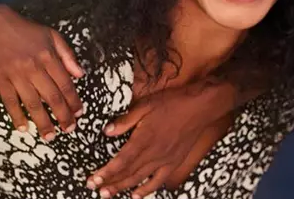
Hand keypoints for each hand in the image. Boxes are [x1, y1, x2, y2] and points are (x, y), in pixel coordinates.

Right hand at [0, 5, 84, 139]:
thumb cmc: (26, 31)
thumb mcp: (52, 36)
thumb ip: (68, 55)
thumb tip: (80, 75)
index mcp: (48, 56)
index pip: (65, 84)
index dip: (73, 101)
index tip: (78, 114)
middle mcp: (34, 67)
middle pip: (51, 97)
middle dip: (62, 116)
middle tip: (69, 130)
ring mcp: (16, 74)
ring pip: (32, 103)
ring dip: (42, 122)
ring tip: (50, 135)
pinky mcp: (0, 79)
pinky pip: (10, 101)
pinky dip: (17, 116)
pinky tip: (24, 127)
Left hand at [87, 80, 236, 197]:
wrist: (200, 107)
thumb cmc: (172, 103)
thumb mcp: (145, 106)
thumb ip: (125, 120)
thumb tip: (107, 131)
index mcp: (143, 139)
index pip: (121, 161)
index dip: (106, 172)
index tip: (93, 180)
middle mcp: (153, 153)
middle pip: (128, 173)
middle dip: (110, 183)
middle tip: (95, 190)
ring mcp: (165, 160)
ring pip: (140, 179)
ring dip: (123, 188)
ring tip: (108, 194)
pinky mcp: (174, 162)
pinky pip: (159, 180)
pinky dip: (147, 190)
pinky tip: (136, 195)